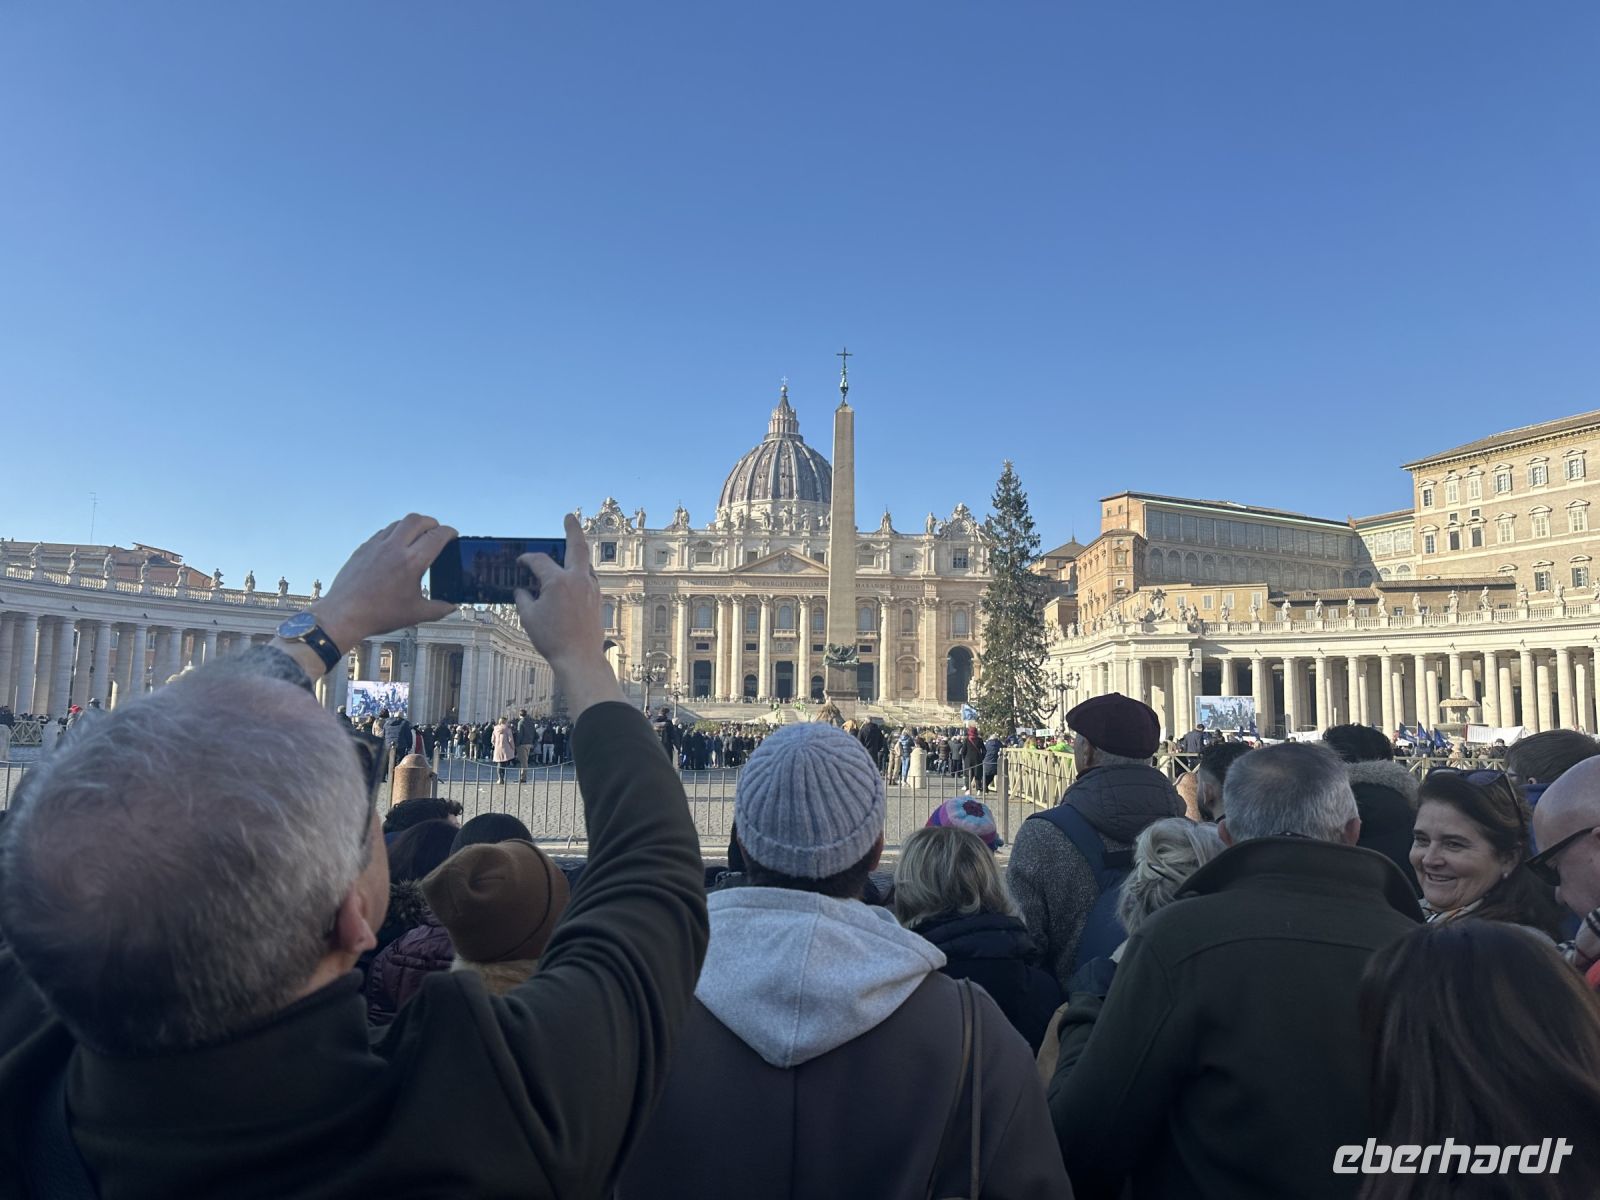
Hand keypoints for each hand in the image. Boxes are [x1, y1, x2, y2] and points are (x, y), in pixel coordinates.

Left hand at [313, 514, 457, 651]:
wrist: (344, 614)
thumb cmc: (379, 615)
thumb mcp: (415, 614)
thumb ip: (439, 609)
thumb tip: (451, 606)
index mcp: (412, 562)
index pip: (437, 536)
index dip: (449, 532)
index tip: (453, 535)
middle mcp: (394, 548)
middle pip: (418, 520)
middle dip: (431, 523)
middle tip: (436, 532)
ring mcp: (376, 546)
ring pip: (398, 523)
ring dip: (412, 526)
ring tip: (417, 538)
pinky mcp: (363, 548)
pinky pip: (383, 532)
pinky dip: (394, 534)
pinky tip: (396, 547)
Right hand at [514, 513, 622, 715]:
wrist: (580, 658)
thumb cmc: (553, 639)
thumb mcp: (529, 617)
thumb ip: (523, 598)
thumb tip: (522, 590)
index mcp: (558, 581)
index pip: (538, 561)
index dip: (526, 559)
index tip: (519, 562)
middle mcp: (578, 580)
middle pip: (577, 546)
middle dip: (573, 529)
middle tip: (569, 517)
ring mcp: (591, 588)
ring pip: (585, 563)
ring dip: (578, 554)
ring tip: (571, 547)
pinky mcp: (598, 599)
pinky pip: (589, 578)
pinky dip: (581, 573)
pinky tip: (575, 577)